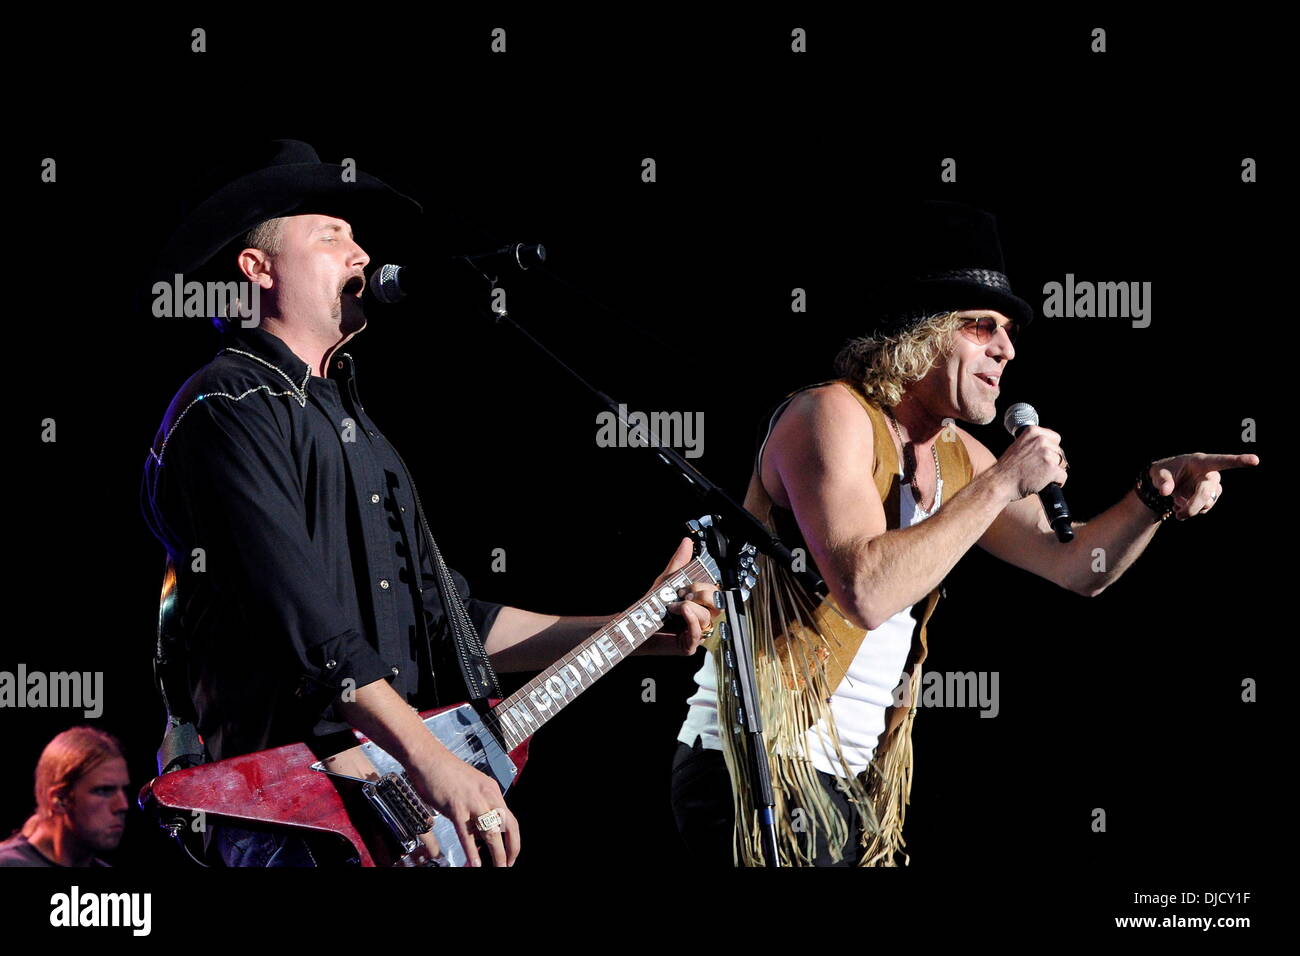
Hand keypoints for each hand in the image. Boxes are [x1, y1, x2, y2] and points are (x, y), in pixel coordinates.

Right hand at [406, 750, 519, 866]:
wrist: (427, 757)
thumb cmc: (444, 773)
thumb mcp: (469, 790)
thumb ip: (476, 810)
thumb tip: (479, 835)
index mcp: (491, 790)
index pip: (511, 819)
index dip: (514, 840)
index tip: (511, 855)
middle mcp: (487, 794)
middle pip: (509, 826)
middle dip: (511, 849)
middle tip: (507, 865)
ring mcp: (472, 800)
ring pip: (491, 832)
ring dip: (496, 854)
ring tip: (498, 868)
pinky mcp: (456, 806)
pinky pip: (466, 833)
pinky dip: (471, 852)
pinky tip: (474, 864)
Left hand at [651, 537, 721, 653]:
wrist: (632, 625)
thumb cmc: (650, 606)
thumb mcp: (666, 581)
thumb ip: (679, 563)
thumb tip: (687, 542)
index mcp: (699, 604)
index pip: (716, 593)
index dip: (704, 587)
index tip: (686, 586)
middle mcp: (700, 618)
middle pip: (718, 606)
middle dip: (702, 596)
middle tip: (683, 595)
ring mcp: (695, 633)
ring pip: (707, 619)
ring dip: (690, 608)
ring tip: (673, 606)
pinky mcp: (688, 646)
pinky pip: (698, 634)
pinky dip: (692, 620)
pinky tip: (684, 611)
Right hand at [995, 425, 1068, 500]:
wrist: (1000, 482)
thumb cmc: (1007, 468)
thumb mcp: (1018, 446)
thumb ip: (1033, 443)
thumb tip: (1049, 447)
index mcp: (1032, 431)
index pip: (1055, 438)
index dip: (1051, 448)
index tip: (1044, 456)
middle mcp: (1041, 440)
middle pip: (1059, 451)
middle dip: (1053, 461)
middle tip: (1039, 469)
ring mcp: (1047, 454)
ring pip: (1062, 464)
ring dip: (1054, 471)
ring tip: (1040, 476)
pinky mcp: (1052, 469)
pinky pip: (1063, 477)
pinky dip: (1057, 482)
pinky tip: (1044, 484)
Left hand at [1147, 453, 1259, 520]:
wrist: (1167, 481)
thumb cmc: (1165, 471)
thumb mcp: (1158, 473)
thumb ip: (1162, 481)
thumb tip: (1165, 491)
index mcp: (1200, 462)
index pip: (1221, 461)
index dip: (1238, 461)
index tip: (1255, 460)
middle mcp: (1210, 474)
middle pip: (1207, 492)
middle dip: (1193, 506)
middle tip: (1179, 516)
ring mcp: (1212, 486)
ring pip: (1207, 503)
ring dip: (1190, 509)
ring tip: (1176, 502)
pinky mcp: (1211, 497)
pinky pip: (1204, 509)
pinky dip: (1190, 511)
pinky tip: (1180, 506)